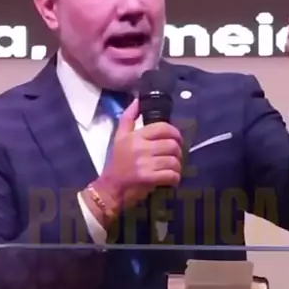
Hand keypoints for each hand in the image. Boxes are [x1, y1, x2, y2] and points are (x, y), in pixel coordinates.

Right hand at [94, 98, 182, 213]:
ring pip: (173, 161)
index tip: (176, 140)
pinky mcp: (148, 178)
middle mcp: (140, 147)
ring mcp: (144, 163)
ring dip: (178, 166)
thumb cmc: (117, 162)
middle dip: (178, 152)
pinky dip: (175, 178)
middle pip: (172, 145)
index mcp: (135, 136)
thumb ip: (128, 118)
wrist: (110, 187)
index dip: (175, 133)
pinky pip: (171, 175)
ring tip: (173, 169)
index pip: (163, 128)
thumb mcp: (119, 137)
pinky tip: (172, 179)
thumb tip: (138, 100)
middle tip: (175, 157)